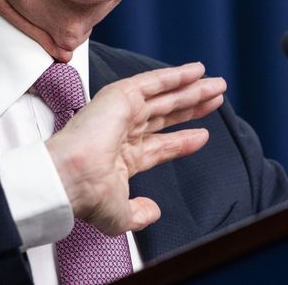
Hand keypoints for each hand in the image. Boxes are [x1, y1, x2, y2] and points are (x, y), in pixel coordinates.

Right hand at [45, 62, 225, 235]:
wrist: (71, 177)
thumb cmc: (86, 195)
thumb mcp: (120, 215)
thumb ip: (139, 214)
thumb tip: (152, 212)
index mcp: (122, 157)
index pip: (160, 145)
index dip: (183, 140)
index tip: (203, 135)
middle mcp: (123, 131)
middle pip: (167, 115)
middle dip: (192, 107)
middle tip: (214, 98)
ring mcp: (122, 112)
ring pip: (164, 97)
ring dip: (191, 89)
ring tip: (216, 85)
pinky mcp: (120, 96)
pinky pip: (153, 82)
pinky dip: (175, 76)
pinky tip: (196, 71)